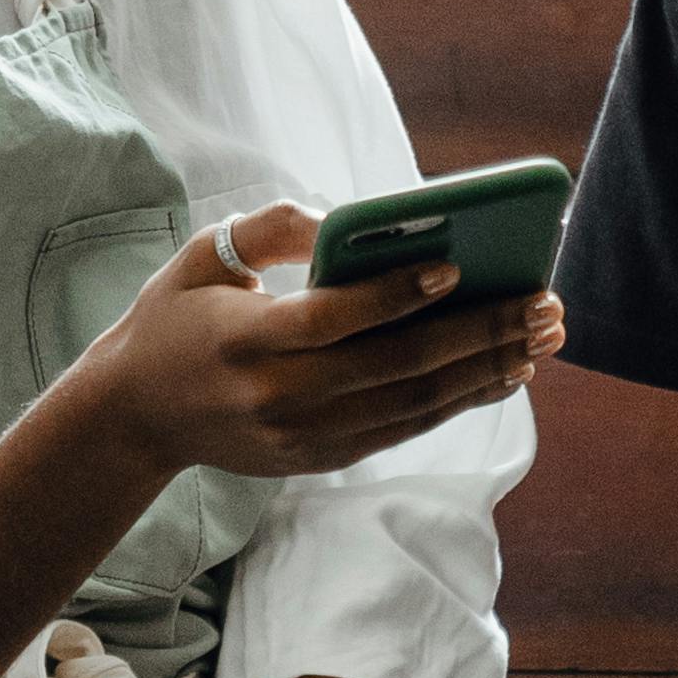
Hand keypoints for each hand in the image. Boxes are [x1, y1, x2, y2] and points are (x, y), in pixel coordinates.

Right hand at [88, 207, 558, 484]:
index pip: (334, 318)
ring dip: (488, 370)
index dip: (397, 294)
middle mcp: (279, 395)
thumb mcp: (202, 257)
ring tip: (541, 336)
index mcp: (246, 338)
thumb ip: (273, 227)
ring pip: (414, 405)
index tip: (457, 266)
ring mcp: (304, 436)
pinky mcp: (321, 457)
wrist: (136, 416)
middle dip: (479, 333)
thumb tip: (350, 219)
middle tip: (541, 302)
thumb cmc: (177, 318)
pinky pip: (406, 428)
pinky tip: (503, 371)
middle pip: (396, 366)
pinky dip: (461, 401)